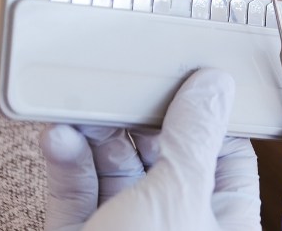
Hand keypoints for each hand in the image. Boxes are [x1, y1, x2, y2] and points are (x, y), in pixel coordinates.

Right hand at [40, 68, 259, 230]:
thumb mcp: (178, 201)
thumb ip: (193, 139)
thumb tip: (216, 83)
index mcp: (219, 225)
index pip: (223, 153)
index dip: (203, 110)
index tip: (180, 67)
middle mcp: (174, 227)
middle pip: (161, 153)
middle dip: (135, 116)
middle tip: (115, 81)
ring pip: (113, 166)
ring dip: (93, 133)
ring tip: (78, 105)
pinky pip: (76, 190)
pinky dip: (66, 162)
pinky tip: (57, 138)